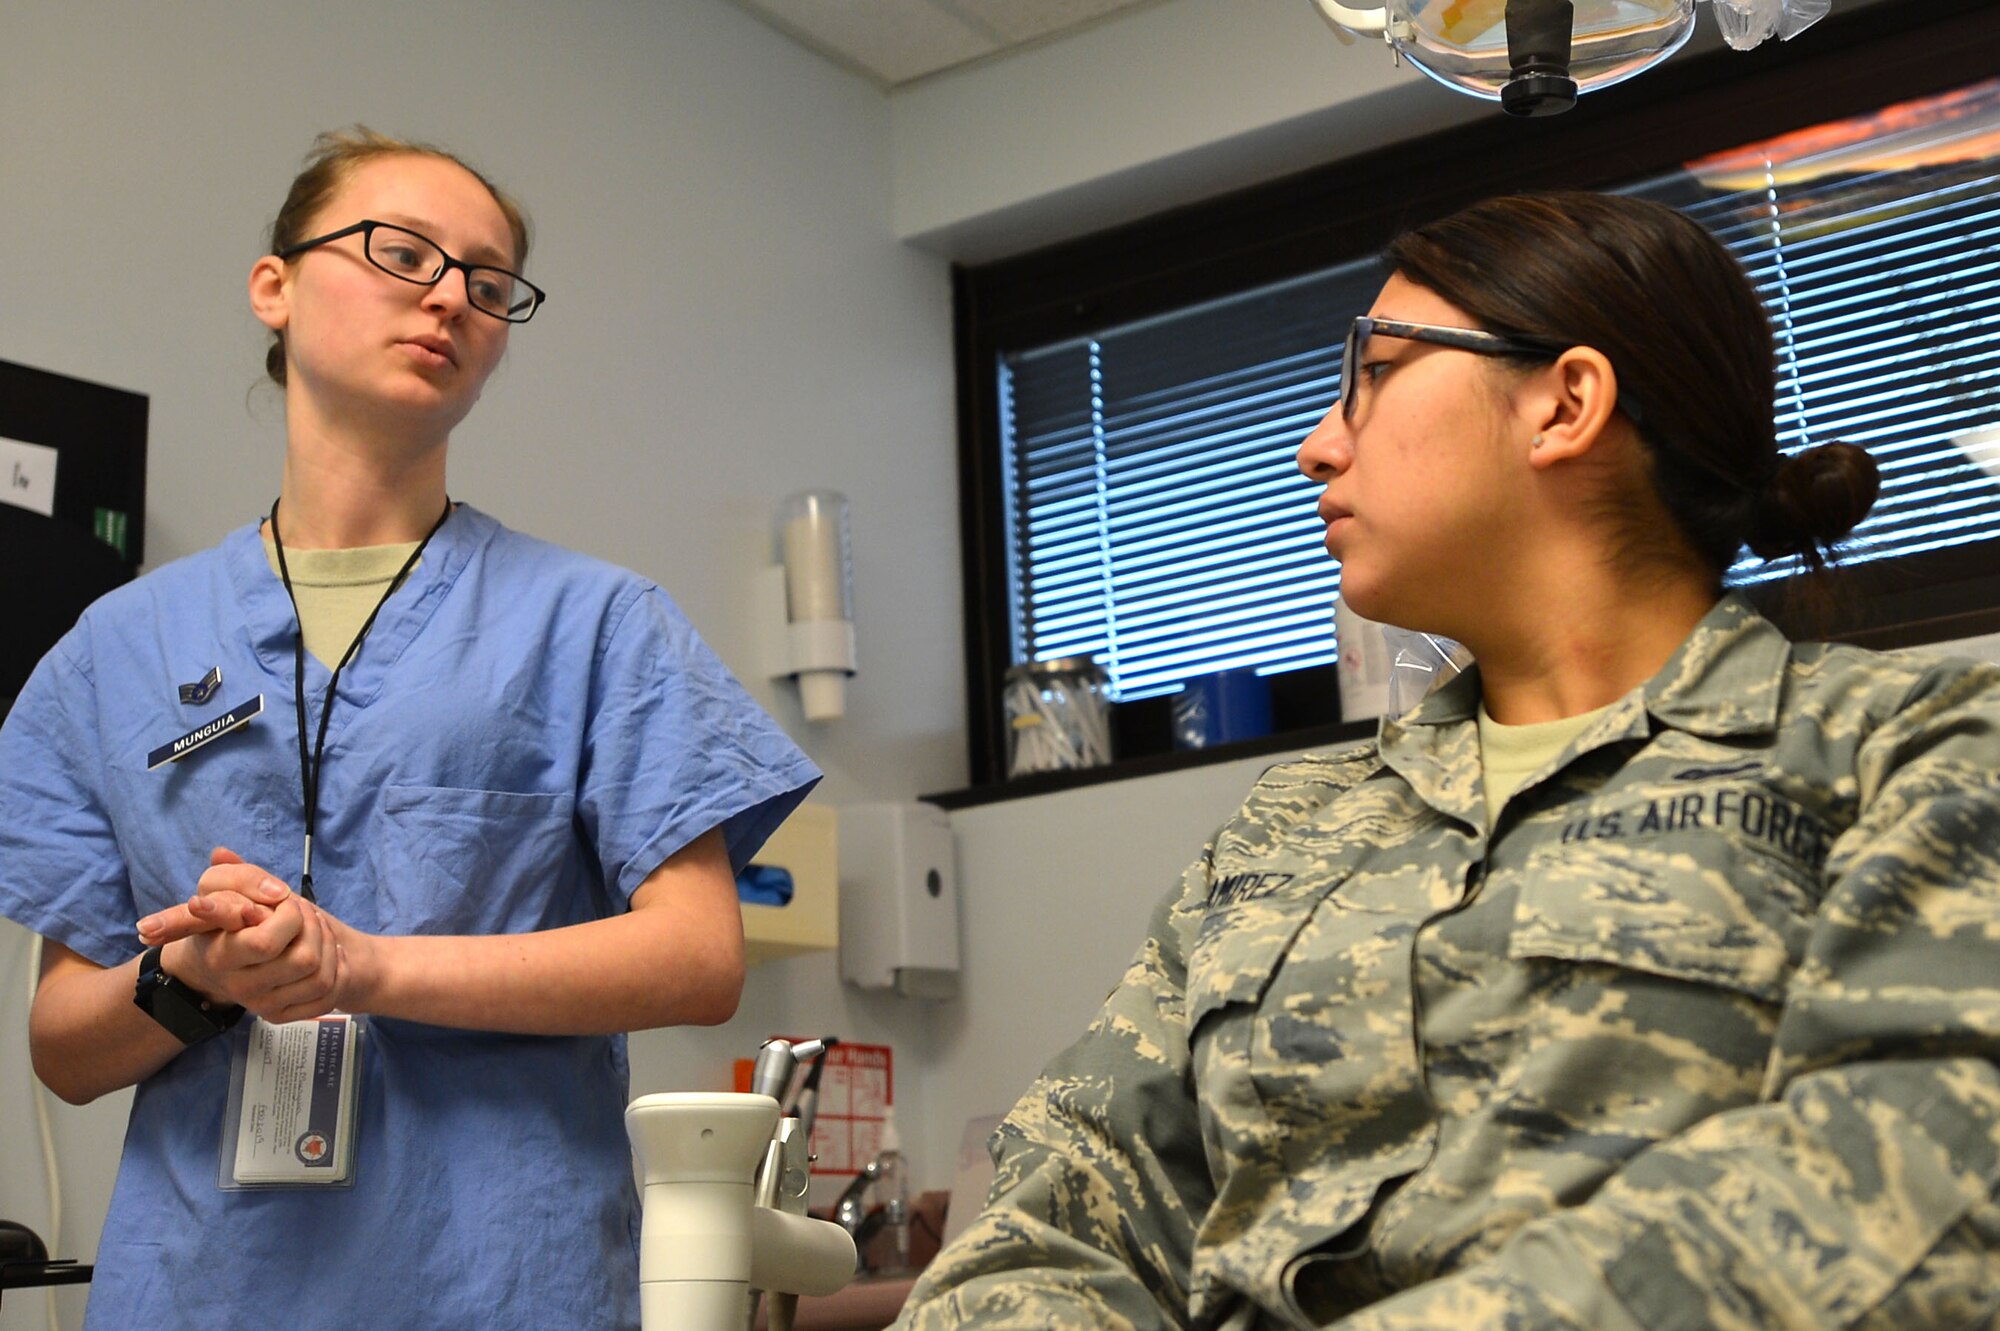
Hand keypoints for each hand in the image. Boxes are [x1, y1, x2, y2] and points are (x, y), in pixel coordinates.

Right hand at [146, 848, 348, 1022]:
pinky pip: (324, 994)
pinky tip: (327, 954)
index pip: (263, 942)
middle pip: (303, 956)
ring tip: (313, 927)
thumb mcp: (232, 888)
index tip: (290, 902)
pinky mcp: (279, 1015)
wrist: (241, 955)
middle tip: (300, 909)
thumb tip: (245, 871)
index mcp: (219, 950)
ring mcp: (258, 1002)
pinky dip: (334, 968)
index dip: (289, 920)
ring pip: (317, 974)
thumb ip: (237, 876)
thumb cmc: (241, 915)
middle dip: (311, 924)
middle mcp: (236, 982)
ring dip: (325, 942)